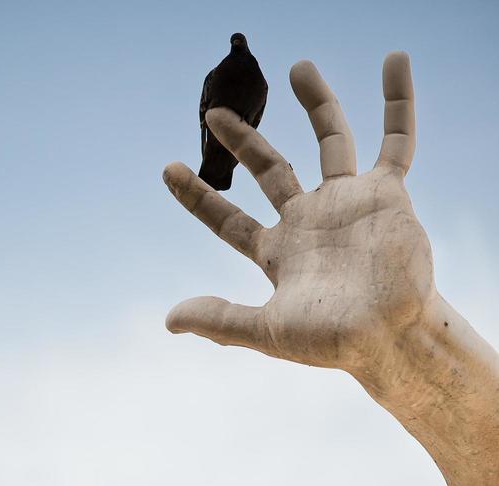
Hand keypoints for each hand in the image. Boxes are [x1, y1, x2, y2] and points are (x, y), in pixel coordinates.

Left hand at [164, 53, 432, 379]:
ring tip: (297, 67)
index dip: (199, 195)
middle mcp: (309, 221)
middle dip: (243, 142)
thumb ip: (220, 320)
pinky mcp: (387, 194)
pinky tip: (393, 63)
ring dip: (317, 104)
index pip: (228, 219)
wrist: (390, 338)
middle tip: (213, 114)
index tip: (168, 168)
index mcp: (278, 253)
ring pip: (330, 140)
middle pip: (271, 169)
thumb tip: (169, 320)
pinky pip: (396, 141)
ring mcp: (347, 203)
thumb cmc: (332, 342)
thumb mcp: (266, 331)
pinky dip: (397, 103)